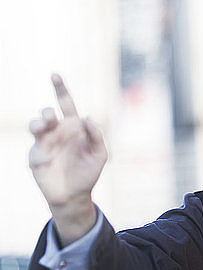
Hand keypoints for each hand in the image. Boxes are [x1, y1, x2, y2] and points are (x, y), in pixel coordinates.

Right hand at [29, 74, 106, 243]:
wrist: (75, 195)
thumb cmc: (88, 172)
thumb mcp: (100, 154)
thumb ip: (96, 135)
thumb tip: (88, 117)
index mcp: (74, 127)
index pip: (66, 103)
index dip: (60, 89)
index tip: (55, 74)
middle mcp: (57, 132)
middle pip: (47, 113)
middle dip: (47, 112)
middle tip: (51, 118)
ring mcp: (45, 144)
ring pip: (35, 126)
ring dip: (37, 123)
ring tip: (43, 126)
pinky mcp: (36, 158)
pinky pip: (35, 151)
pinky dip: (40, 154)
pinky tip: (48, 161)